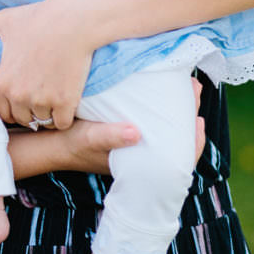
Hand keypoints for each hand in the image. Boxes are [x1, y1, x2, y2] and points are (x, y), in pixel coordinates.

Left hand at [0, 0, 91, 129]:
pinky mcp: (65, 102)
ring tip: (54, 99)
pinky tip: (67, 104)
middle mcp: (20, 96)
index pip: (2, 112)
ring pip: (43, 121)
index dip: (12, 108)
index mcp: (3, 82)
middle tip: (39, 100)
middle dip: (30, 112)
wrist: (71, 22)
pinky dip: (65, 117)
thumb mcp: (4, 20)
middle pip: (23, 119)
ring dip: (48, 114)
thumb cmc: (38, 19)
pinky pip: (62, 123)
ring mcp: (43, 101)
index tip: (22, 101)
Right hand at [27, 76, 203, 173]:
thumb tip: (135, 132)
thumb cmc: (73, 144)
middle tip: (195, 89)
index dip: (193, 142)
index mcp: (141, 166)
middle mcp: (143, 158)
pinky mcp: (129, 132)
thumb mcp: (90, 137)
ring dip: (177, 110)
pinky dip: (163, 110)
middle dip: (188, 117)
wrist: (53, 144)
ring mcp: (137, 145)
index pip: (178, 160)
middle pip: (177, 140)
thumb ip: (111, 136)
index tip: (200, 120)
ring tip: (185, 86)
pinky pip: (154, 124)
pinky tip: (164, 93)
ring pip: (168, 131)